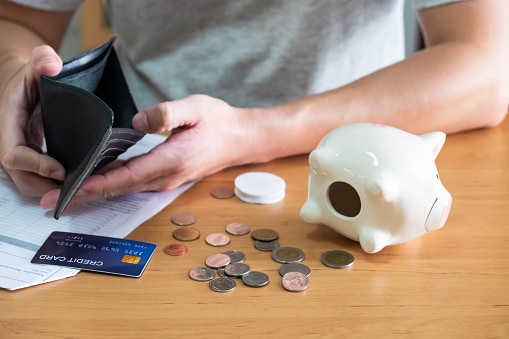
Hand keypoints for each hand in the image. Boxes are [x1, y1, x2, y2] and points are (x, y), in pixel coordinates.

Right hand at [0, 45, 65, 195]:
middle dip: (46, 188)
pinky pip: (40, 178)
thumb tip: (50, 66)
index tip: (61, 171)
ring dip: (53, 191)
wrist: (27, 80)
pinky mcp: (33, 157)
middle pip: (21, 178)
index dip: (35, 166)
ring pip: (30, 183)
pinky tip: (79, 183)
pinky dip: (56, 185)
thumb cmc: (32, 73)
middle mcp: (12, 142)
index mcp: (8, 123)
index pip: (13, 155)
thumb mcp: (37, 61)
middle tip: (78, 190)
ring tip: (81, 190)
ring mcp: (22, 152)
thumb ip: (42, 60)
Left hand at [40, 94, 254, 208]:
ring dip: (95, 193)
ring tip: (66, 193)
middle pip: (119, 189)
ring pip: (124, 189)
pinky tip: (95, 182)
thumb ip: (166, 113)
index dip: (96, 185)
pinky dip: (110, 186)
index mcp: (170, 160)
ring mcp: (165, 180)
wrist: (239, 139)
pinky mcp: (165, 177)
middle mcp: (165, 177)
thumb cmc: (218, 121)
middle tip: (53, 200)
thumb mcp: (196, 107)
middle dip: (86, 195)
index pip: (126, 176)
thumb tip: (137, 121)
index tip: (70, 191)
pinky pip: (133, 184)